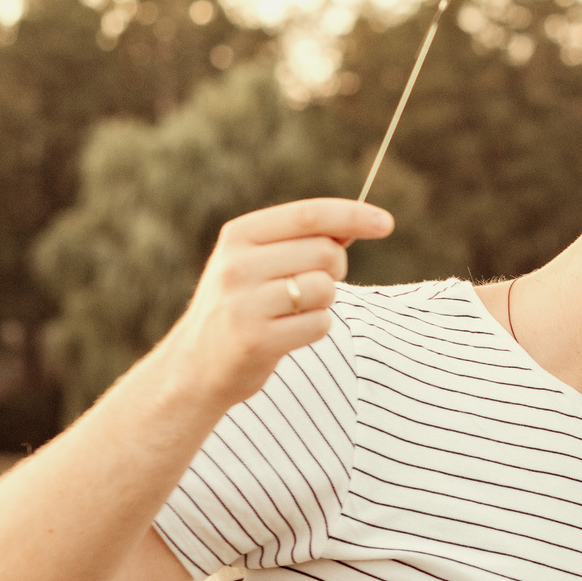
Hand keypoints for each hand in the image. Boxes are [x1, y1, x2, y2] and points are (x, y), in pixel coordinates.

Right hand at [156, 198, 392, 413]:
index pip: (308, 215)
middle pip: (325, 253)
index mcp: (238, 235)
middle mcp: (237, 264)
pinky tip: (288, 333)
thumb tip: (358, 222)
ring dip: (323, 303)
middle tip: (312, 286)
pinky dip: (316, 328)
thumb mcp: (256, 262)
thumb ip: (301, 240)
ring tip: (292, 311)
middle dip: (335, 269)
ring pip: (325, 289)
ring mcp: (244, 302)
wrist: (196, 365)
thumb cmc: (240, 306)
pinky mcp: (257, 339)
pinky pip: (320, 324)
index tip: (385, 223)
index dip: (351, 216)